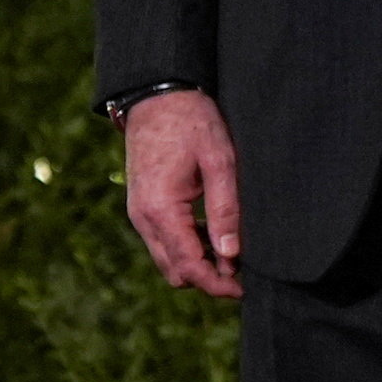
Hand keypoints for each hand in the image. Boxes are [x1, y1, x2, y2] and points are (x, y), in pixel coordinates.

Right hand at [121, 90, 245, 299]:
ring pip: (168, 260)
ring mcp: (138, 212)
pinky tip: (211, 230)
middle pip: (175, 272)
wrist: (155, 93)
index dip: (217, 285)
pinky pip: (162, 241)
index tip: (244, 288)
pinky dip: (186, 246)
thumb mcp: (219, 161)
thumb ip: (225, 210)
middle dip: (207, 278)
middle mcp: (143, 218)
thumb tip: (231, 256)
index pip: (189, 267)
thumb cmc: (191, 121)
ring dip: (197, 262)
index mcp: (161, 209)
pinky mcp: (141, 205)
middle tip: (241, 270)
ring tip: (230, 248)